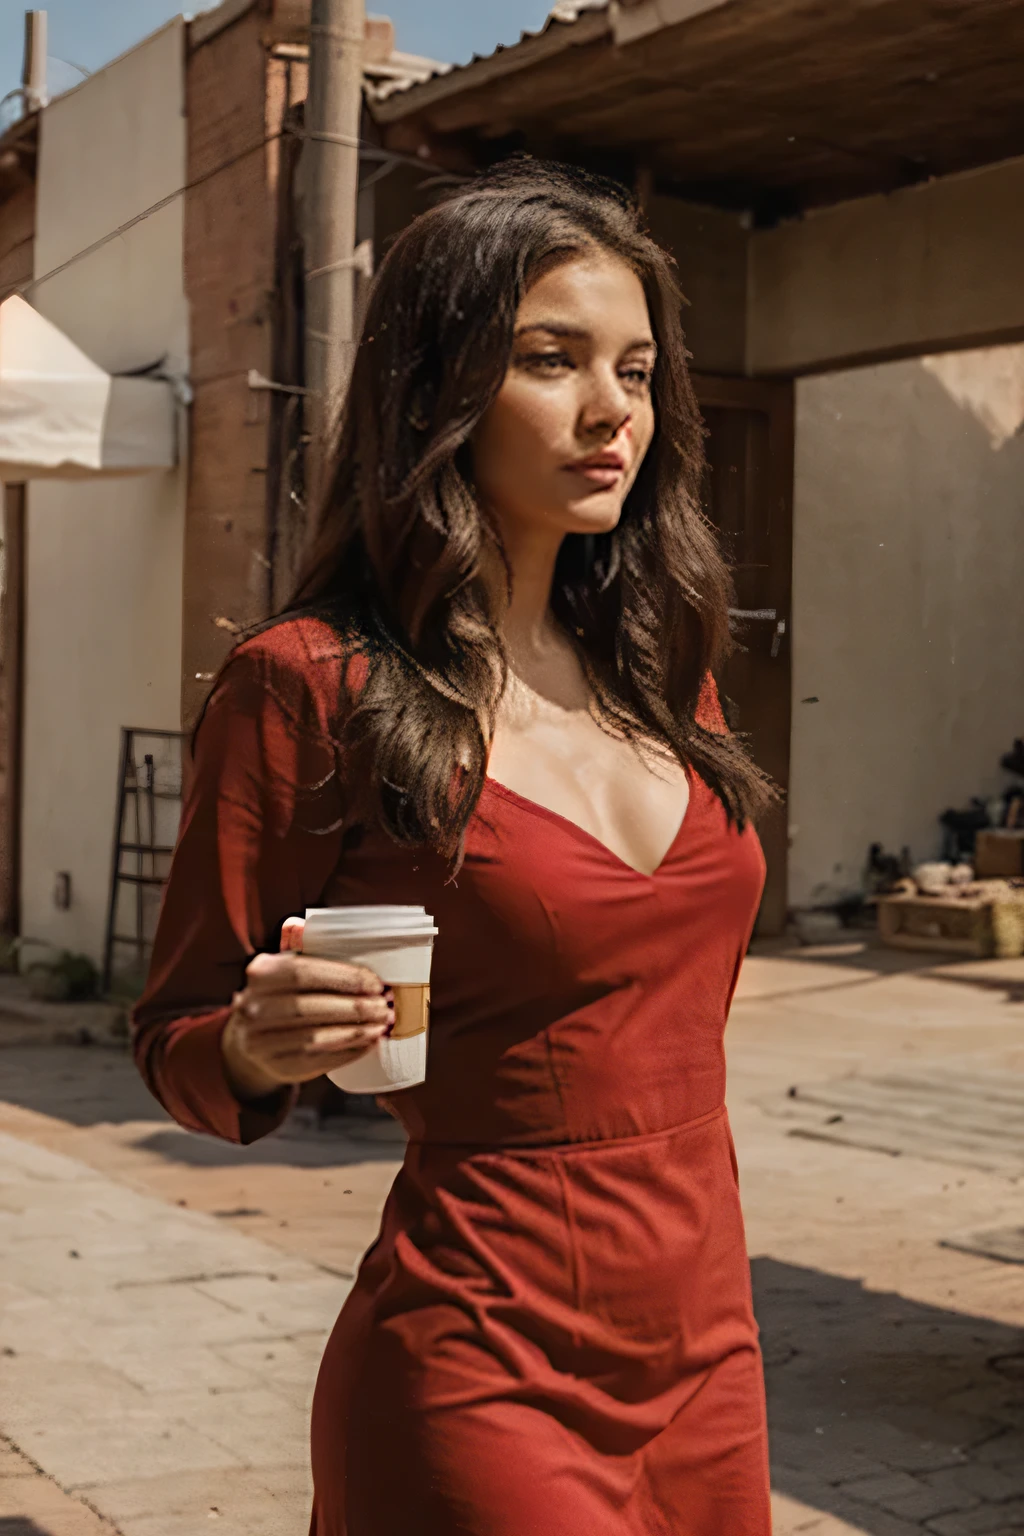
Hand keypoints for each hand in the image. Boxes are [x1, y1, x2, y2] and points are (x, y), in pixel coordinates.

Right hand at [221, 918, 393, 1101]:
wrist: (250, 1039)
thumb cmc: (281, 994)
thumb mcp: (284, 967)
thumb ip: (301, 945)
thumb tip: (307, 924)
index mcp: (260, 974)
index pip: (303, 973)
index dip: (343, 978)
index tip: (375, 983)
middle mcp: (252, 1008)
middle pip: (309, 1008)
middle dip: (354, 1007)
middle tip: (385, 1006)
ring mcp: (259, 1042)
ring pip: (314, 1038)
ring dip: (355, 1031)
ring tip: (382, 1024)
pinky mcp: (276, 1068)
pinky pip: (317, 1061)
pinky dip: (347, 1052)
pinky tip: (368, 1042)